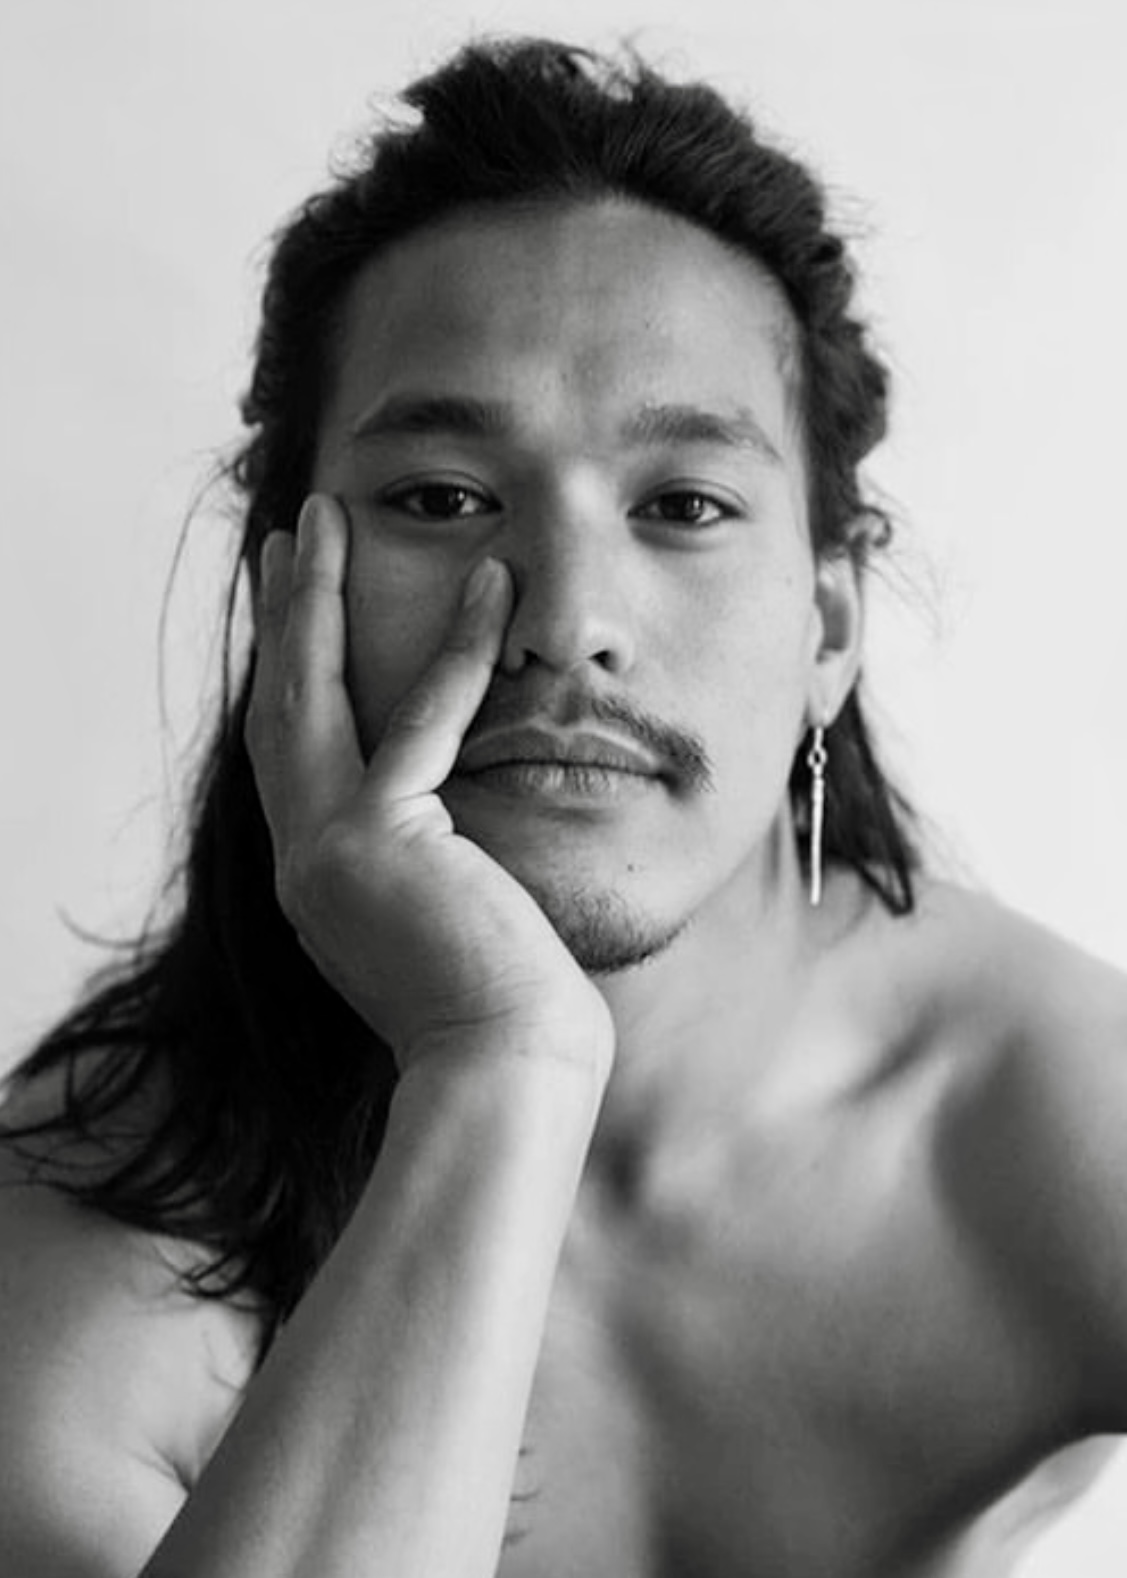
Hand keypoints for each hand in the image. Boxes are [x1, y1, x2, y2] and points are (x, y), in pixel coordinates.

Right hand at [245, 494, 614, 1080]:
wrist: (504, 1068)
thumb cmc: (500, 1009)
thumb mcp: (446, 923)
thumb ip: (430, 867)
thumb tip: (460, 838)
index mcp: (317, 879)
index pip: (292, 753)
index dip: (289, 672)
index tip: (295, 607)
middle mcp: (301, 860)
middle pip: (279, 708)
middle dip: (284, 617)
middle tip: (291, 535)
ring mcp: (325, 850)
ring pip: (312, 696)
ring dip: (319, 600)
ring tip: (329, 521)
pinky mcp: (376, 842)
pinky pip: (425, 721)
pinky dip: (458, 648)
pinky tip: (489, 581)